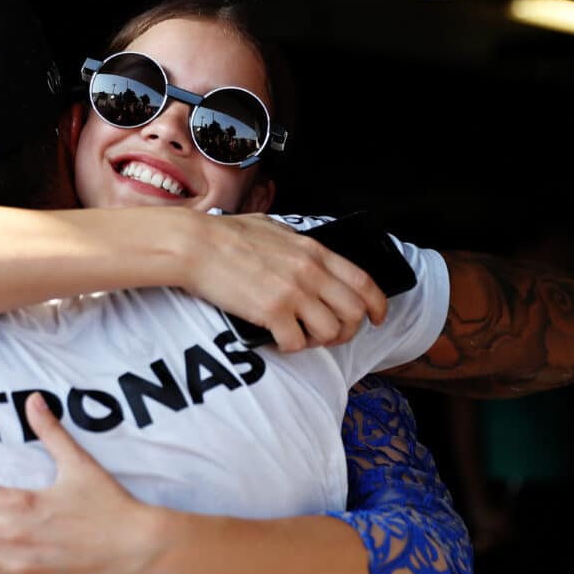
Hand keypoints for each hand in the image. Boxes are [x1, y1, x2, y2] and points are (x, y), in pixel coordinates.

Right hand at [183, 213, 387, 351]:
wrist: (196, 245)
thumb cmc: (225, 235)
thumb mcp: (272, 227)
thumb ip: (295, 243)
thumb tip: (304, 252)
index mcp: (313, 251)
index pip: (364, 283)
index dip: (377, 306)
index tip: (376, 318)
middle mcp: (310, 273)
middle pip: (354, 313)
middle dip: (347, 330)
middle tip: (329, 334)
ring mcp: (293, 294)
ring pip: (331, 332)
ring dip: (318, 340)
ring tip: (300, 335)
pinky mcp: (272, 314)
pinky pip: (297, 343)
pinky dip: (290, 346)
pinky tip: (277, 338)